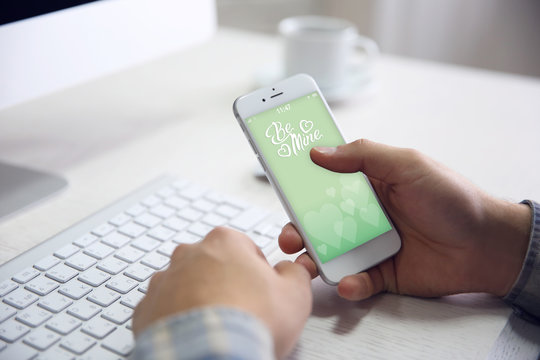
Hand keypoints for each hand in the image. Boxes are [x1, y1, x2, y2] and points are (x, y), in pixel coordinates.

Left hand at [133, 226, 310, 357]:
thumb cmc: (249, 321)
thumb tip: (291, 270)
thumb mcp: (295, 293)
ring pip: (187, 286)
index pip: (246, 249)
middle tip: (241, 311)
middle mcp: (190, 254)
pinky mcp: (147, 308)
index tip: (262, 294)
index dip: (258, 274)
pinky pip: (166, 310)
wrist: (209, 353)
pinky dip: (179, 320)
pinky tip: (197, 335)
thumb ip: (295, 273)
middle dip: (226, 284)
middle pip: (214, 265)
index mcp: (225, 241)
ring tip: (218, 326)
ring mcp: (164, 280)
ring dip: (200, 300)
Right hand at [279, 139, 530, 300]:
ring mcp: (370, 244)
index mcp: (366, 185)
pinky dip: (350, 283)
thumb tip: (318, 152)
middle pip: (319, 222)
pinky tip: (350, 281)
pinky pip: (357, 279)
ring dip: (314, 259)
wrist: (486, 243)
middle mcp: (363, 214)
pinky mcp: (381, 273)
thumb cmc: (450, 197)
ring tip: (306, 263)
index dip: (301, 183)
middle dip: (298, 228)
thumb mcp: (406, 164)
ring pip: (331, 253)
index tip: (279, 184)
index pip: (324, 182)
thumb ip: (362, 155)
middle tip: (289, 235)